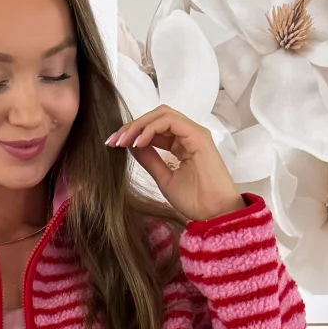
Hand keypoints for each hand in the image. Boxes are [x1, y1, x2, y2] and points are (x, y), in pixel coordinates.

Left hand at [106, 105, 242, 223]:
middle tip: (113, 140)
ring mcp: (194, 133)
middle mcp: (188, 134)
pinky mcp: (198, 135)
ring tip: (124, 141)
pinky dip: (152, 129)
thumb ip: (150, 160)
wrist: (215, 214)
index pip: (154, 128)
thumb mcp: (164, 178)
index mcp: (182, 143)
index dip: (133, 132)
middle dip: (132, 126)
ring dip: (139, 125)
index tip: (112, 144)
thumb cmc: (196, 201)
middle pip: (156, 116)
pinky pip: (171, 122)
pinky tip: (139, 143)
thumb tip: (131, 146)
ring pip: (162, 114)